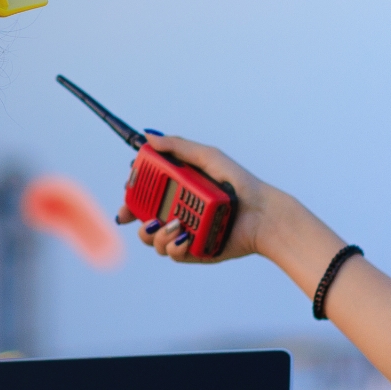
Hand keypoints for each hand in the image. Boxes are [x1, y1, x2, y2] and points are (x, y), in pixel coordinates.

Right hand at [127, 134, 290, 265]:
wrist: (262, 213)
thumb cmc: (240, 183)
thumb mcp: (207, 157)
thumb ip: (178, 147)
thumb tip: (149, 136)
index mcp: (179, 191)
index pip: (146, 193)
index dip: (133, 193)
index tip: (129, 190)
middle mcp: (179, 212)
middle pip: (143, 218)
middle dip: (136, 217)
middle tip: (140, 215)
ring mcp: (185, 233)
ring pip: (153, 239)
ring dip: (156, 233)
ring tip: (175, 224)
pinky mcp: (194, 251)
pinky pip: (172, 253)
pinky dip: (174, 245)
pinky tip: (184, 236)